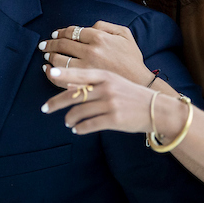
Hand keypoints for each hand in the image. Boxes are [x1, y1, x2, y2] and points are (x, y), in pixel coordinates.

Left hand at [39, 22, 153, 84]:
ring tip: (46, 60)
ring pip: (60, 63)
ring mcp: (88, 69)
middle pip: (62, 46)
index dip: (59, 33)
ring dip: (49, 60)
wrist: (142, 86)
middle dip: (49, 46)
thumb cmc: (133, 60)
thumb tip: (88, 27)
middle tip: (43, 47)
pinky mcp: (86, 84)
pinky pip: (64, 81)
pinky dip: (53, 76)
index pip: (71, 32)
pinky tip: (49, 73)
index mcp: (99, 38)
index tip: (54, 35)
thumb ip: (106, 26)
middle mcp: (92, 52)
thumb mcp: (125, 35)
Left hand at [41, 65, 175, 135]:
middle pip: (74, 95)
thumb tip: (69, 86)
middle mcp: (106, 88)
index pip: (79, 73)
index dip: (63, 73)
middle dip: (56, 103)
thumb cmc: (133, 96)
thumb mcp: (115, 82)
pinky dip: (80, 128)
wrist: (158, 110)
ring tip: (67, 122)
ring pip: (79, 111)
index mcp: (106, 75)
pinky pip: (89, 125)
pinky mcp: (114, 119)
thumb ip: (94, 82)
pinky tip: (77, 129)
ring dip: (69, 118)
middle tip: (45, 108)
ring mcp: (110, 104)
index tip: (49, 73)